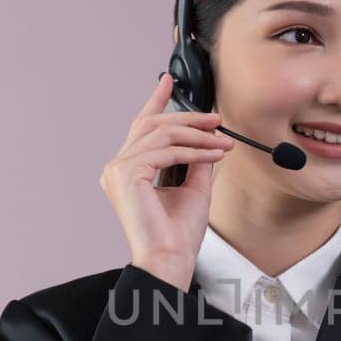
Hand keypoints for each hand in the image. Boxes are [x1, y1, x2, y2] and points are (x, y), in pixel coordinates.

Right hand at [100, 71, 234, 290]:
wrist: (170, 259)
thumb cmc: (178, 234)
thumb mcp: (192, 187)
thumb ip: (194, 159)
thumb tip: (206, 135)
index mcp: (128, 171)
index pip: (142, 128)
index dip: (156, 101)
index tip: (169, 81)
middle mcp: (117, 167)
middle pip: (152, 125)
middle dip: (187, 117)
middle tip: (216, 118)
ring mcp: (118, 170)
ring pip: (161, 135)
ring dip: (197, 136)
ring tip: (223, 142)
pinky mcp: (126, 174)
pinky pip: (165, 151)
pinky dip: (193, 151)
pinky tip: (213, 154)